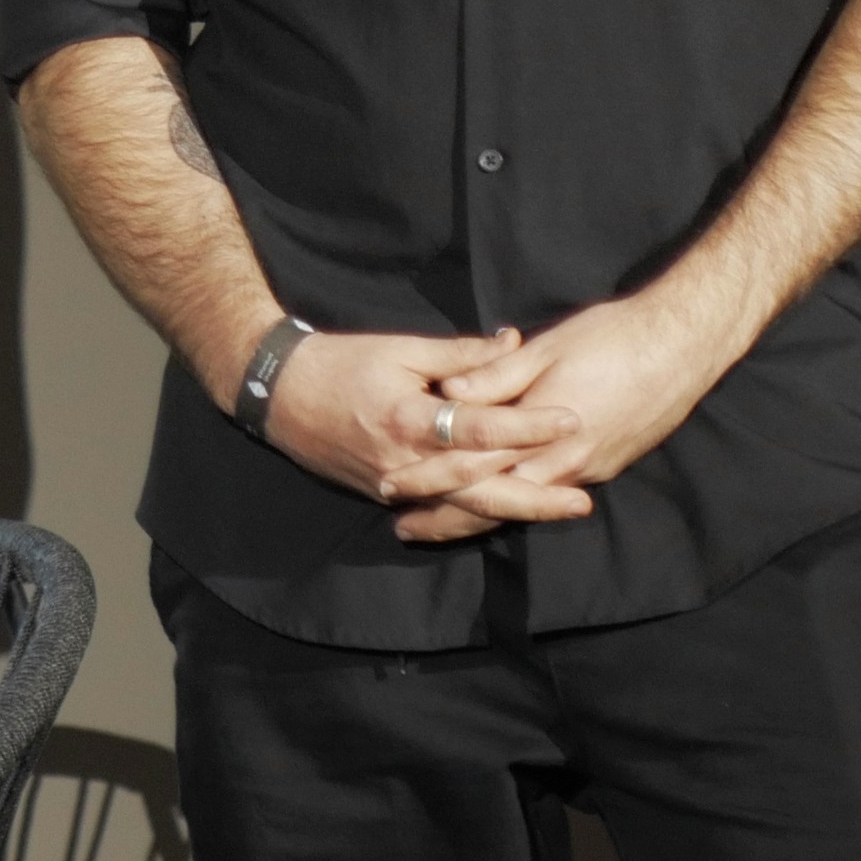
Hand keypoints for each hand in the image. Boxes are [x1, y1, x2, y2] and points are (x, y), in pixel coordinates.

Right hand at [260, 328, 593, 536]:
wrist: (278, 396)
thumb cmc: (341, 362)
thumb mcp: (401, 348)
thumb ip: (461, 354)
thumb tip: (514, 341)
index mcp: (411, 420)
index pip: (481, 428)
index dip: (528, 426)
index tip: (570, 420)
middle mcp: (406, 463)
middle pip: (481, 489)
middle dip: (535, 497)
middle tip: (582, 501)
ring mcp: (396, 487)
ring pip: (464, 509)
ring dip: (515, 513)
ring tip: (559, 510)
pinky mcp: (387, 496)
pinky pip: (439, 510)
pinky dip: (476, 516)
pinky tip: (510, 519)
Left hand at [397, 284, 747, 542]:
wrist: (685, 345)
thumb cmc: (613, 336)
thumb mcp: (547, 348)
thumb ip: (495, 375)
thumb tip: (448, 394)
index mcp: (544, 430)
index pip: (474, 464)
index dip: (431, 478)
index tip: (392, 487)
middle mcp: (566, 462)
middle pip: (495, 501)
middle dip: (448, 518)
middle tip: (404, 529)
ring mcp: (588, 469)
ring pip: (523, 504)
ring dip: (480, 516)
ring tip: (439, 525)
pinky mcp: (605, 466)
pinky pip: (550, 494)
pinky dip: (517, 505)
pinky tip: (498, 504)